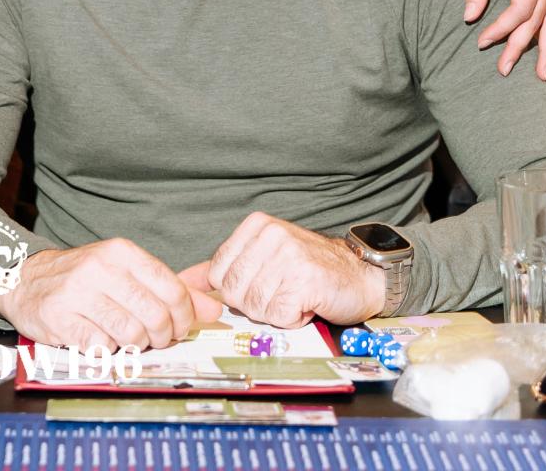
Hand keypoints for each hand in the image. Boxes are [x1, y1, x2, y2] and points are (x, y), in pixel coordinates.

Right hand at [0, 239, 221, 351]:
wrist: (26, 281)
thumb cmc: (84, 279)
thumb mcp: (126, 273)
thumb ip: (170, 289)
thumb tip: (212, 309)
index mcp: (122, 253)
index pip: (173, 289)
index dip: (185, 316)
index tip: (179, 326)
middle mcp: (101, 268)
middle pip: (156, 315)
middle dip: (163, 336)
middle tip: (155, 338)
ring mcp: (79, 293)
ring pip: (132, 334)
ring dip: (135, 345)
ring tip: (126, 339)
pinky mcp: (61, 319)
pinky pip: (102, 347)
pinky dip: (107, 351)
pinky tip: (100, 339)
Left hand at [178, 213, 384, 329]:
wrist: (362, 277)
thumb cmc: (311, 270)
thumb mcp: (264, 257)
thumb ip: (223, 268)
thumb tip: (183, 281)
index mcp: (256, 226)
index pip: (217, 273)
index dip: (238, 290)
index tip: (263, 283)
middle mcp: (271, 235)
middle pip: (233, 292)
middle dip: (255, 303)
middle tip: (282, 292)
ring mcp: (288, 256)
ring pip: (254, 307)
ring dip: (275, 312)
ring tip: (296, 296)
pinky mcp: (305, 281)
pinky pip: (278, 316)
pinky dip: (292, 319)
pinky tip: (307, 304)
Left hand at [464, 0, 545, 79]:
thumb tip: (469, 19)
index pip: (521, 10)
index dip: (501, 29)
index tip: (479, 41)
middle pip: (539, 19)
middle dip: (523, 47)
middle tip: (505, 70)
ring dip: (545, 46)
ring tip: (542, 74)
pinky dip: (544, 28)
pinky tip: (540, 46)